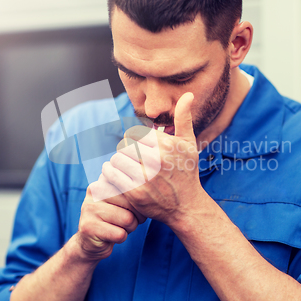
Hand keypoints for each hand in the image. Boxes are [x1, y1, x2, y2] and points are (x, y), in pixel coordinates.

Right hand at [76, 183, 139, 261]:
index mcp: (104, 180)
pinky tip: (111, 236)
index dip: (139, 203)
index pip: (133, 188)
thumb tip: (150, 189)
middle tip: (127, 221)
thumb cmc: (113, 218)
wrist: (90, 240)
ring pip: (128, 219)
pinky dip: (121, 238)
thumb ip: (131, 191)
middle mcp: (94, 191)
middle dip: (136, 217)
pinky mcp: (89, 227)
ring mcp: (89, 208)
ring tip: (118, 227)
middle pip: (132, 203)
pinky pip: (120, 234)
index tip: (133, 209)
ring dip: (129, 228)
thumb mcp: (122, 201)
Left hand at [101, 92, 204, 226]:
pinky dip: (111, 173)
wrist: (187, 206)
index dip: (134, 141)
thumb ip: (184, 118)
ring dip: (118, 163)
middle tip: (132, 160)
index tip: (139, 149)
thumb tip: (188, 94)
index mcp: (167, 144)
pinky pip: (112, 174)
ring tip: (126, 168)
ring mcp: (146, 177)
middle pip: (124, 146)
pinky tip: (117, 175)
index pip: (134, 134)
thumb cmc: (187, 172)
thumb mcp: (189, 144)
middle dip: (127, 152)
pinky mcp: (135, 192)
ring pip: (117, 159)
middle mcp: (157, 159)